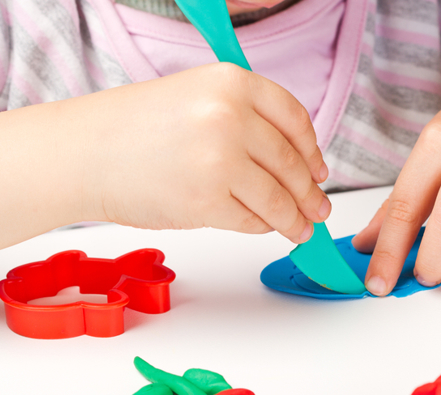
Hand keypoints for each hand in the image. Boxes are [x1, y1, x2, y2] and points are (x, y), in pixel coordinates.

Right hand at [80, 63, 329, 242]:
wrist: (82, 153)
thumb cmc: (134, 128)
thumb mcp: (196, 98)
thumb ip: (245, 120)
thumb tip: (295, 163)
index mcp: (232, 82)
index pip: (295, 120)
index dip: (312, 152)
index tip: (319, 171)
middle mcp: (231, 117)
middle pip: (291, 164)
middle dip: (310, 193)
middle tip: (318, 209)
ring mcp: (220, 161)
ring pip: (278, 199)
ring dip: (295, 219)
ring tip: (303, 228)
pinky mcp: (206, 202)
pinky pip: (252, 220)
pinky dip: (263, 227)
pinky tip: (266, 228)